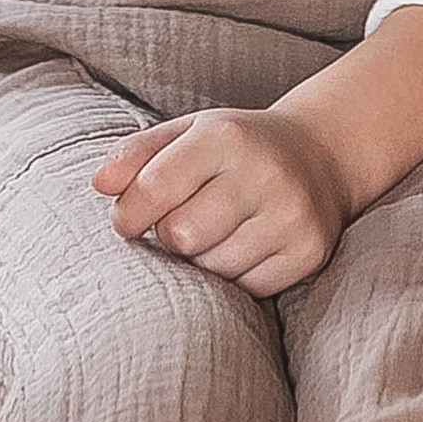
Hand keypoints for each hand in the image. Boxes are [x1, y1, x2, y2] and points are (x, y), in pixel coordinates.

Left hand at [92, 104, 353, 292]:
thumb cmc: (238, 147)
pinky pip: (246, 289)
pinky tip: (242, 247)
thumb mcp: (188, 132)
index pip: (154, 189)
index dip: (129, 214)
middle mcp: (264, 173)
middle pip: (181, 236)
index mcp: (225, 136)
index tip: (130, 219)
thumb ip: (136, 154)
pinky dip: (233, 277)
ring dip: (202, 259)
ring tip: (217, 231)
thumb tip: (99, 184)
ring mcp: (291, 216)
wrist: (323, 154)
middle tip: (182, 221)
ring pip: (212, 268)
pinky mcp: (308, 253)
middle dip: (170, 236)